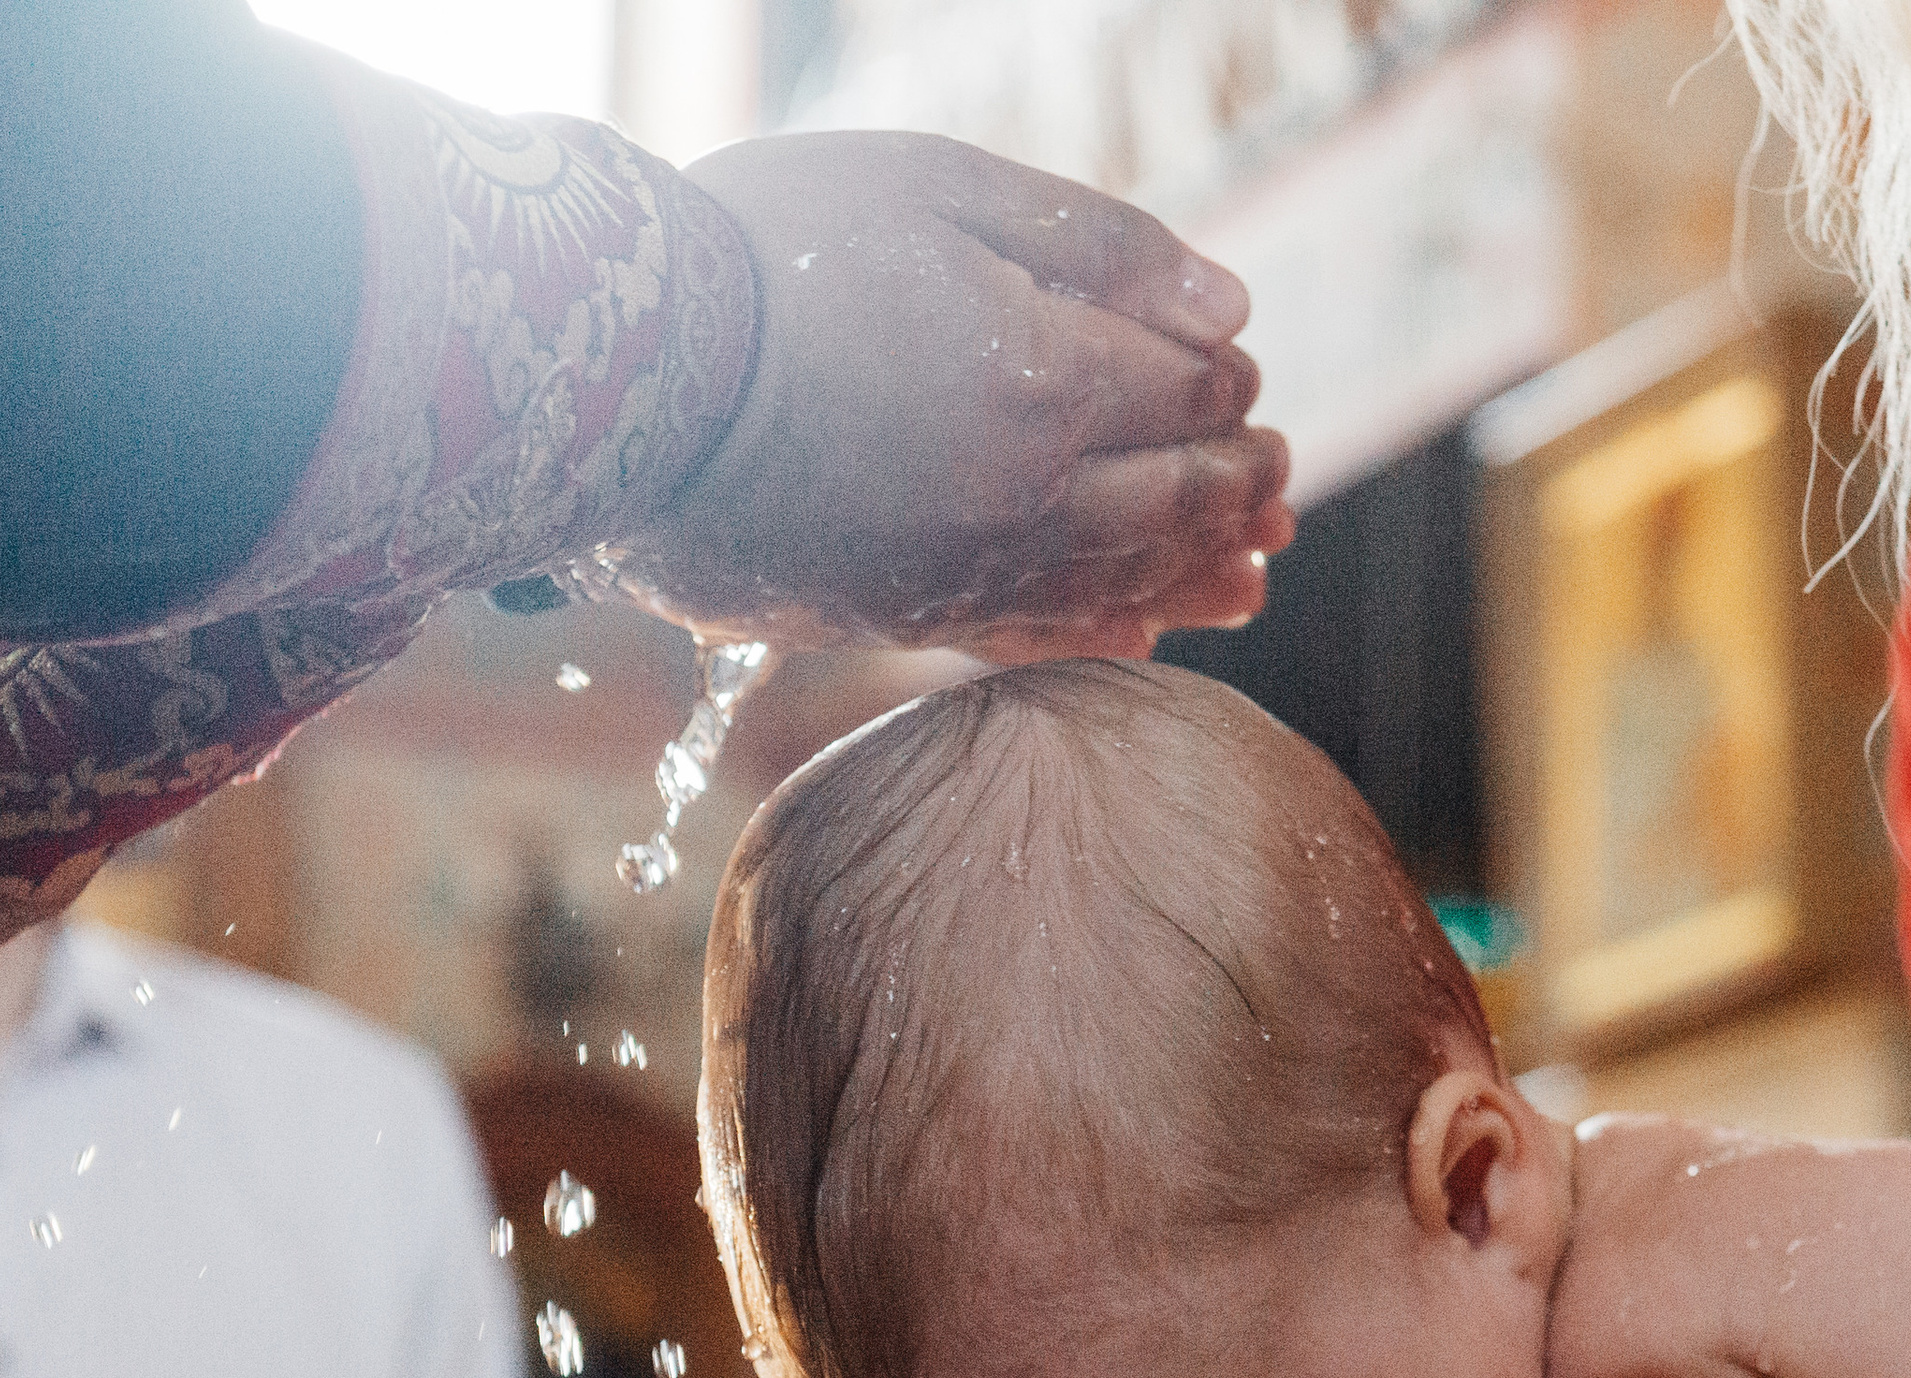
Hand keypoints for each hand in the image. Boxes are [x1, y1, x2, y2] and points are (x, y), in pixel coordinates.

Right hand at [613, 133, 1292, 653]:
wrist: (613, 377)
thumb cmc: (769, 249)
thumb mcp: (937, 186)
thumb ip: (1095, 242)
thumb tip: (1230, 304)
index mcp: (1046, 379)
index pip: (1187, 392)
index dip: (1224, 379)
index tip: (1232, 364)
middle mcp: (1027, 496)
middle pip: (1176, 499)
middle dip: (1239, 481)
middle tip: (1276, 470)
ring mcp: (969, 569)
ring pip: (1125, 582)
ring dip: (1202, 572)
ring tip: (1255, 569)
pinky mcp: (910, 615)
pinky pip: (1037, 637)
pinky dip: (1106, 633)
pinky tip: (1149, 634)